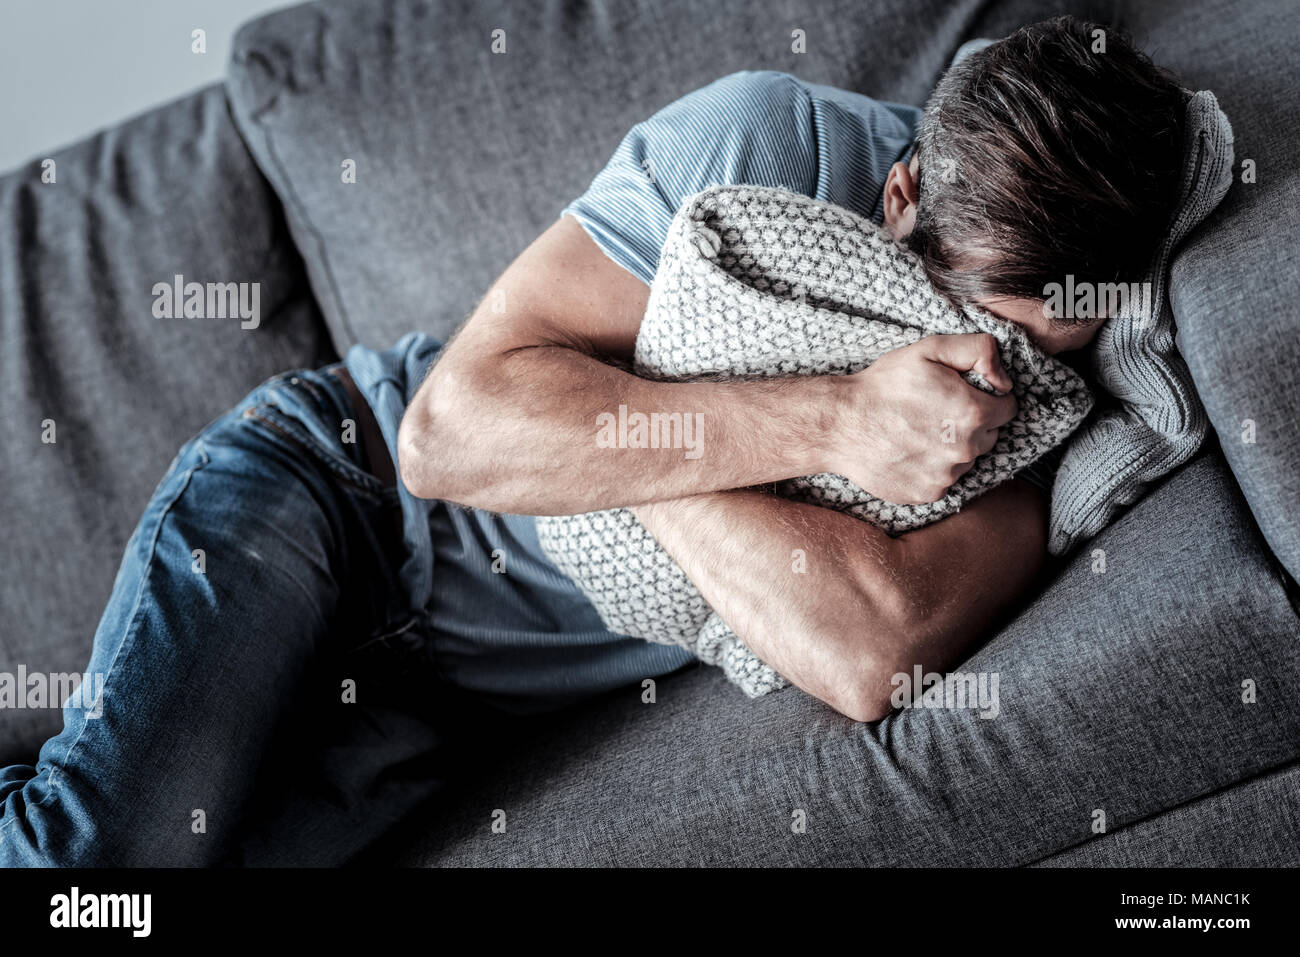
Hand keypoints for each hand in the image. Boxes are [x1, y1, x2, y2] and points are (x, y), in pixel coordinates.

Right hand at [825, 333, 1017, 503]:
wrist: (840, 425)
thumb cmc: (883, 386)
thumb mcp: (929, 349)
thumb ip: (978, 351)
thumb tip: (1004, 379)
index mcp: (973, 413)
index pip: (1008, 408)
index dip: (989, 396)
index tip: (964, 393)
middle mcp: (965, 450)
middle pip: (990, 435)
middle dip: (973, 422)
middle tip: (937, 409)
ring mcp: (946, 476)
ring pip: (967, 459)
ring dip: (953, 446)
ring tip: (919, 430)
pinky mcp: (928, 493)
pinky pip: (944, 479)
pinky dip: (933, 466)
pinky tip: (910, 450)